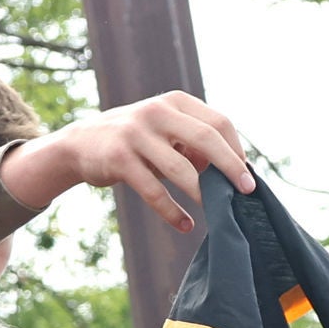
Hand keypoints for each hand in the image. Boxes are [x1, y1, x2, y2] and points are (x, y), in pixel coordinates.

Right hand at [7, 91, 253, 231]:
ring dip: (203, 195)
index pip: (218, 122)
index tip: (246, 176)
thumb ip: (195, 144)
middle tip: (246, 192)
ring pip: (181, 170)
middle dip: (230, 168)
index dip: (237, 150)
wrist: (82, 143)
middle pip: (206, 138)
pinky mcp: (119, 159)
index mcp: (174, 102)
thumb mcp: (166, 131)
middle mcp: (157, 112)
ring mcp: (136, 134)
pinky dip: (173, 212)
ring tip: (217, 213)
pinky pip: (154, 191)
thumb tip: (232, 168)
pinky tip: (186, 225)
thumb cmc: (137, 140)